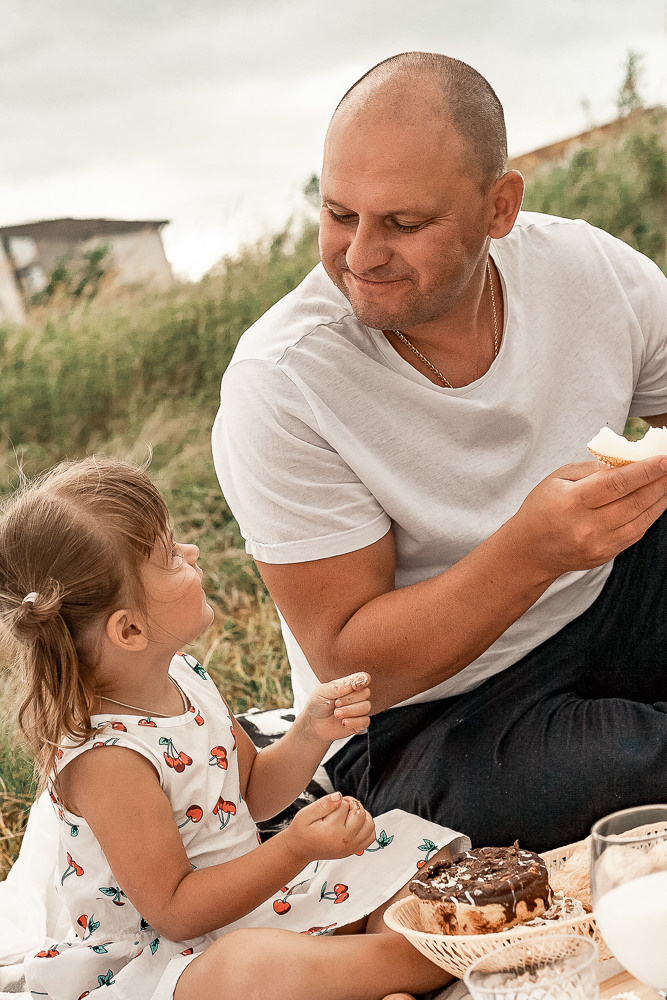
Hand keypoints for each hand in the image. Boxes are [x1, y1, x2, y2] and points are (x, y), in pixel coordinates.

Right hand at [282, 792, 375, 864]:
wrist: (300, 849)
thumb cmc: (302, 831)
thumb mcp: (306, 814)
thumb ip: (323, 804)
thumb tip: (339, 796)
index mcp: (332, 830)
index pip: (345, 804)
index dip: (338, 800)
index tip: (329, 807)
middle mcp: (345, 840)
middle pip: (360, 813)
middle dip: (352, 804)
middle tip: (339, 807)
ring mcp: (351, 847)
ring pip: (369, 824)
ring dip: (361, 814)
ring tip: (348, 815)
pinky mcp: (354, 850)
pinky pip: (371, 836)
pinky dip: (366, 827)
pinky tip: (354, 823)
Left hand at [300, 672, 370, 744]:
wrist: (312, 724)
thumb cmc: (318, 704)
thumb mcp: (322, 691)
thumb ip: (337, 687)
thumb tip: (352, 684)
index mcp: (348, 685)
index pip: (364, 678)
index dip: (363, 680)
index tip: (354, 686)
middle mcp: (356, 696)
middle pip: (366, 693)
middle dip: (349, 699)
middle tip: (336, 703)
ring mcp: (358, 710)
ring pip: (366, 707)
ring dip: (349, 711)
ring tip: (336, 713)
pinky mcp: (359, 723)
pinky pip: (365, 721)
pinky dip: (354, 722)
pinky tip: (343, 722)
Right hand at [511, 457, 666, 577]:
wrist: (530, 551)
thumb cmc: (542, 508)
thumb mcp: (558, 479)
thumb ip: (592, 469)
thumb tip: (627, 460)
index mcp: (572, 502)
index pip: (615, 485)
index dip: (644, 472)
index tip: (664, 459)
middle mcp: (587, 526)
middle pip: (634, 502)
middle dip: (660, 483)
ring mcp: (599, 544)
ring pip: (641, 519)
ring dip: (660, 498)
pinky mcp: (606, 555)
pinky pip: (636, 532)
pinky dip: (650, 514)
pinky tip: (657, 499)